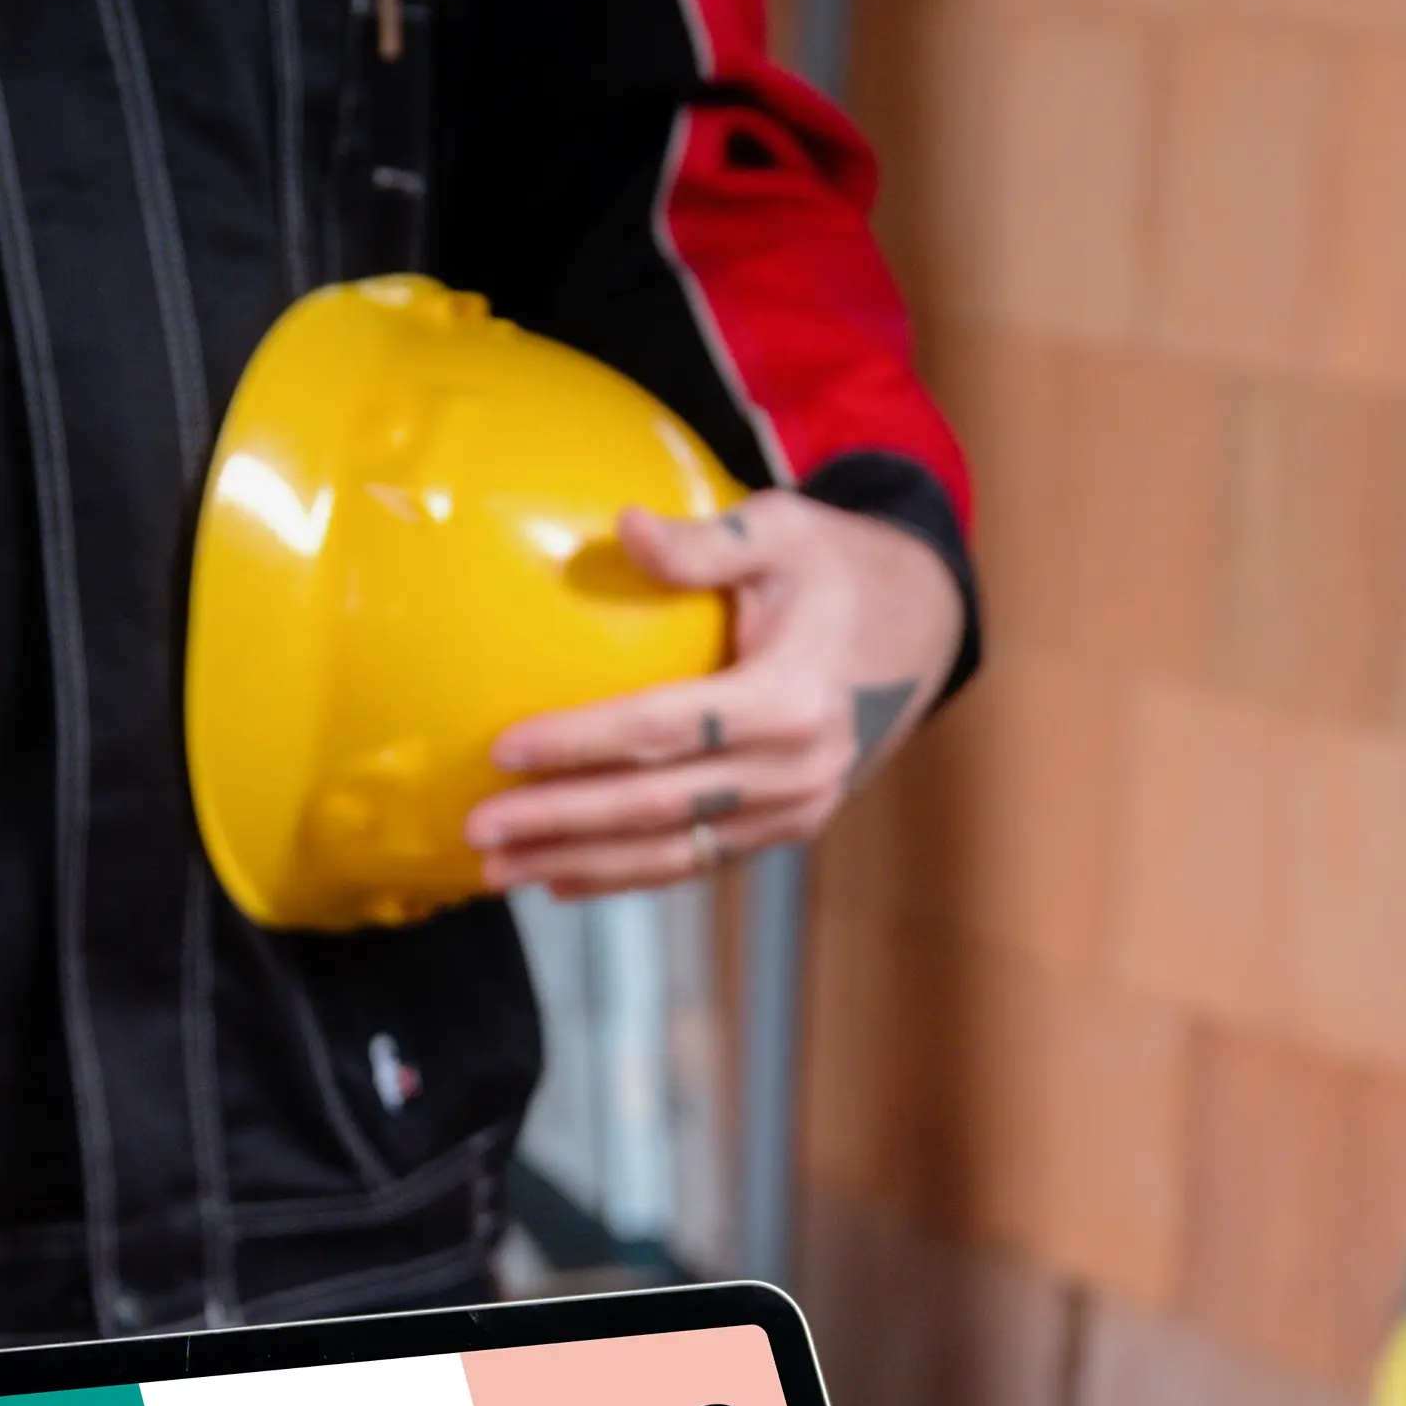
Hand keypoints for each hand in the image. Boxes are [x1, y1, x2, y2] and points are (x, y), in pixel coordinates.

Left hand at [464, 491, 964, 893]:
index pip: (663, 730)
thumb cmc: (840, 567)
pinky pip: (701, 861)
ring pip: (674, 853)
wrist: (926, 627)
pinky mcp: (791, 827)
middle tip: (480, 832)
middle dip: (561, 823)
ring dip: (582, 865)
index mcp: (789, 697)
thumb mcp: (782, 531)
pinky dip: (631, 874)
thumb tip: (623, 528)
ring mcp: (796, 810)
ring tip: (501, 871)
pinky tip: (564, 877)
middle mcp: (795, 770)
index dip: (579, 743)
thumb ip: (704, 542)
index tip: (502, 750)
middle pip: (657, 808)